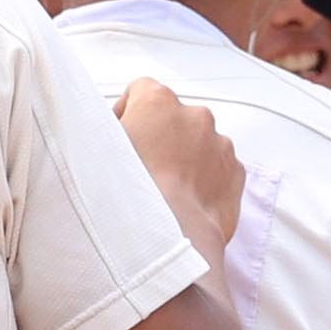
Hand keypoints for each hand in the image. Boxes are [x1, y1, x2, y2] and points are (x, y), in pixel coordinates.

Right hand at [115, 77, 247, 263]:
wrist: (168, 239)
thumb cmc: (125, 197)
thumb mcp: (94, 154)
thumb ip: (101, 133)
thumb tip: (100, 133)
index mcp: (158, 101)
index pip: (141, 90)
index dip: (128, 114)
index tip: (120, 139)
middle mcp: (195, 115)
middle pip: (174, 119)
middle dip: (160, 139)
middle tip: (141, 172)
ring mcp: (221, 144)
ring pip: (199, 144)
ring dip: (184, 161)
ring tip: (164, 193)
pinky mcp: (236, 174)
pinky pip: (219, 170)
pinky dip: (205, 182)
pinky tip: (185, 204)